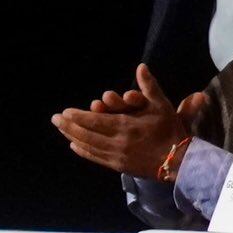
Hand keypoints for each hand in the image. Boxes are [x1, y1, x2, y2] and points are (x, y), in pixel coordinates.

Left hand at [53, 64, 207, 178]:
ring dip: (72, 137)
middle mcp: (117, 141)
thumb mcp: (162, 105)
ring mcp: (116, 155)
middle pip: (86, 134)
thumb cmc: (170, 130)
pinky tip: (74, 145)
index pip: (94, 121)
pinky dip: (83, 151)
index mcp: (125, 125)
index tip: (64, 112)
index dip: (77, 116)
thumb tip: (141, 67)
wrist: (178, 160)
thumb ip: (149, 86)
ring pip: (88, 145)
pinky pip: (95, 157)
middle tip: (54, 119)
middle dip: (68, 126)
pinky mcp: (118, 165)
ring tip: (61, 130)